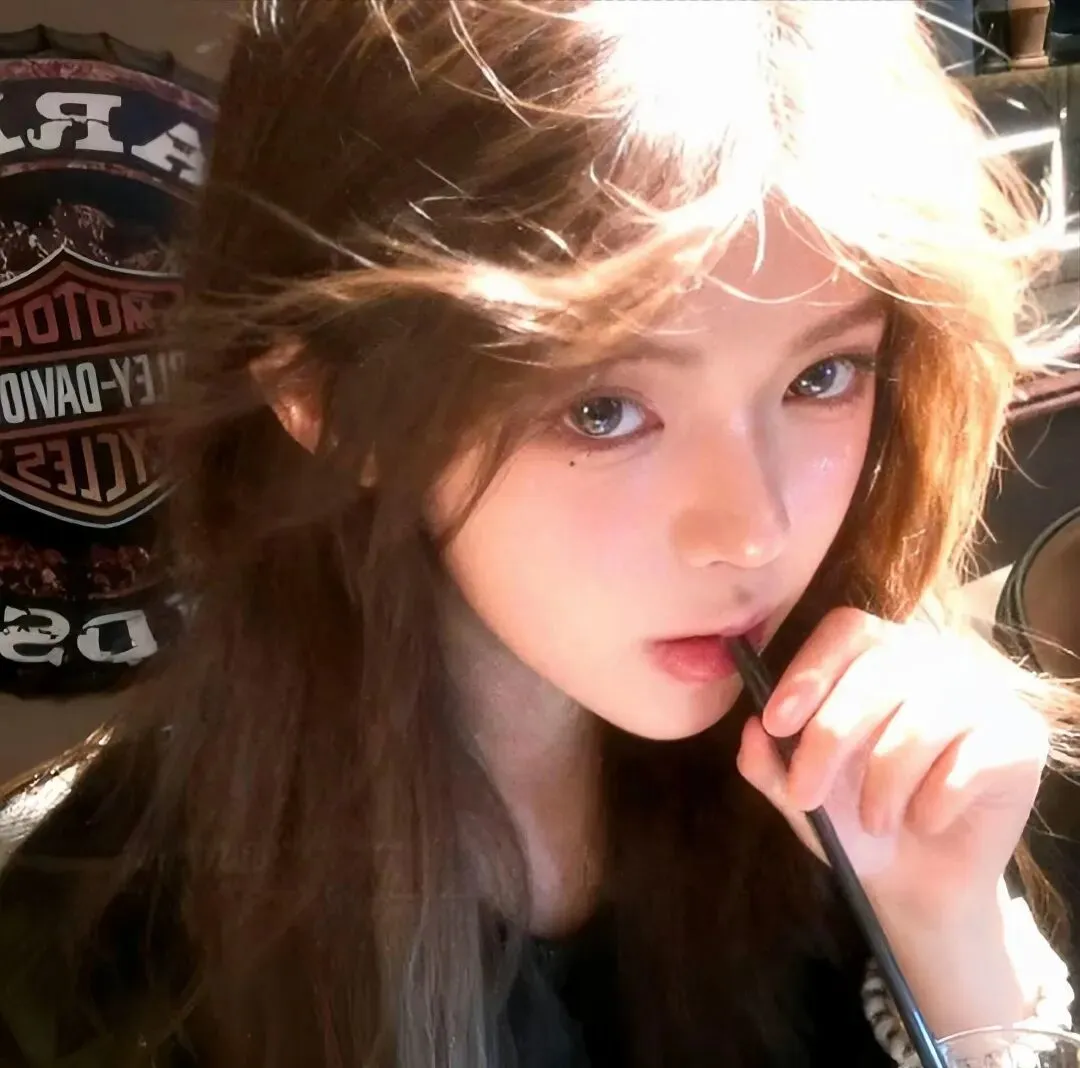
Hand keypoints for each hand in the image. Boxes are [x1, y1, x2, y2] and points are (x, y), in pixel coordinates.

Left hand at [735, 607, 1049, 919]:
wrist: (918, 880)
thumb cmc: (854, 816)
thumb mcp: (799, 792)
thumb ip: (768, 761)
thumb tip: (750, 729)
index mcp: (877, 653)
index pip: (846, 631)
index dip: (809, 671)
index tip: (775, 722)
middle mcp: (934, 658)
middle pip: (876, 674)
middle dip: (829, 739)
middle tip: (806, 794)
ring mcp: (983, 693)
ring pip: (920, 722)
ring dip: (883, 784)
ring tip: (872, 820)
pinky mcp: (1020, 738)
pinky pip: (969, 763)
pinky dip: (933, 803)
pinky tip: (925, 820)